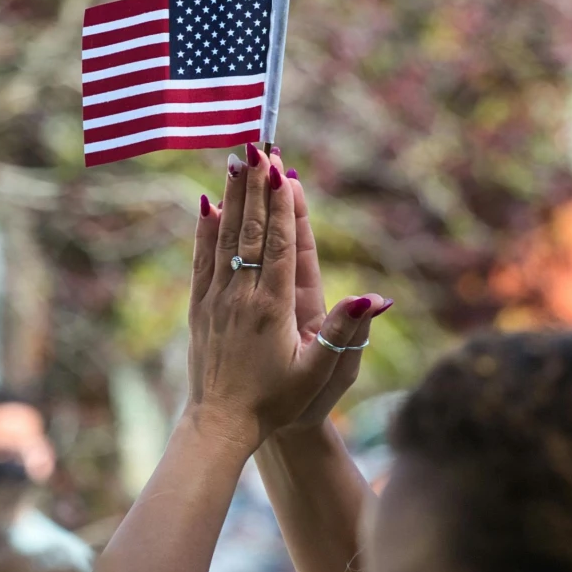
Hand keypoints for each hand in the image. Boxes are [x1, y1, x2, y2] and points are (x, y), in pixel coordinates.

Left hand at [188, 145, 389, 450]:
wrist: (220, 426)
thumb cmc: (276, 403)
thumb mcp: (317, 373)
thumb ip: (343, 334)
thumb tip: (372, 298)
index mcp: (272, 307)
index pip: (277, 245)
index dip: (280, 205)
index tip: (280, 169)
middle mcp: (241, 296)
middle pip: (249, 230)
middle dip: (255, 187)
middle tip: (256, 146)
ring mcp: (216, 299)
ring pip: (224, 238)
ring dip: (231, 197)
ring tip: (235, 160)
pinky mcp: (199, 309)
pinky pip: (202, 260)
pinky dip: (205, 230)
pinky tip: (206, 205)